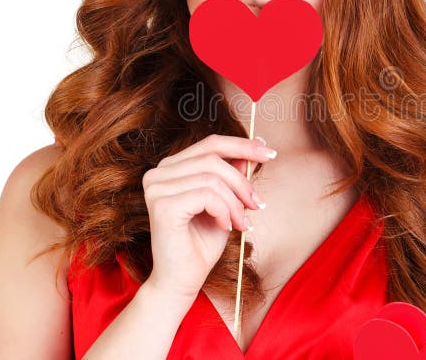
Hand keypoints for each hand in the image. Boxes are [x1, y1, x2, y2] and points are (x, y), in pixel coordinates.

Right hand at [141, 134, 275, 299]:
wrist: (183, 281)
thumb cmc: (202, 244)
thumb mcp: (226, 203)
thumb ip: (234, 175)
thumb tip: (254, 149)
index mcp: (171, 168)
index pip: (210, 144)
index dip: (242, 145)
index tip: (269, 152)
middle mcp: (158, 173)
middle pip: (213, 158)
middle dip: (242, 182)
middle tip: (257, 204)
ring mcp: (156, 188)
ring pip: (212, 178)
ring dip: (235, 202)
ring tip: (241, 223)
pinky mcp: (162, 206)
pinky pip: (207, 195)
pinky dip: (224, 211)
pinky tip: (225, 227)